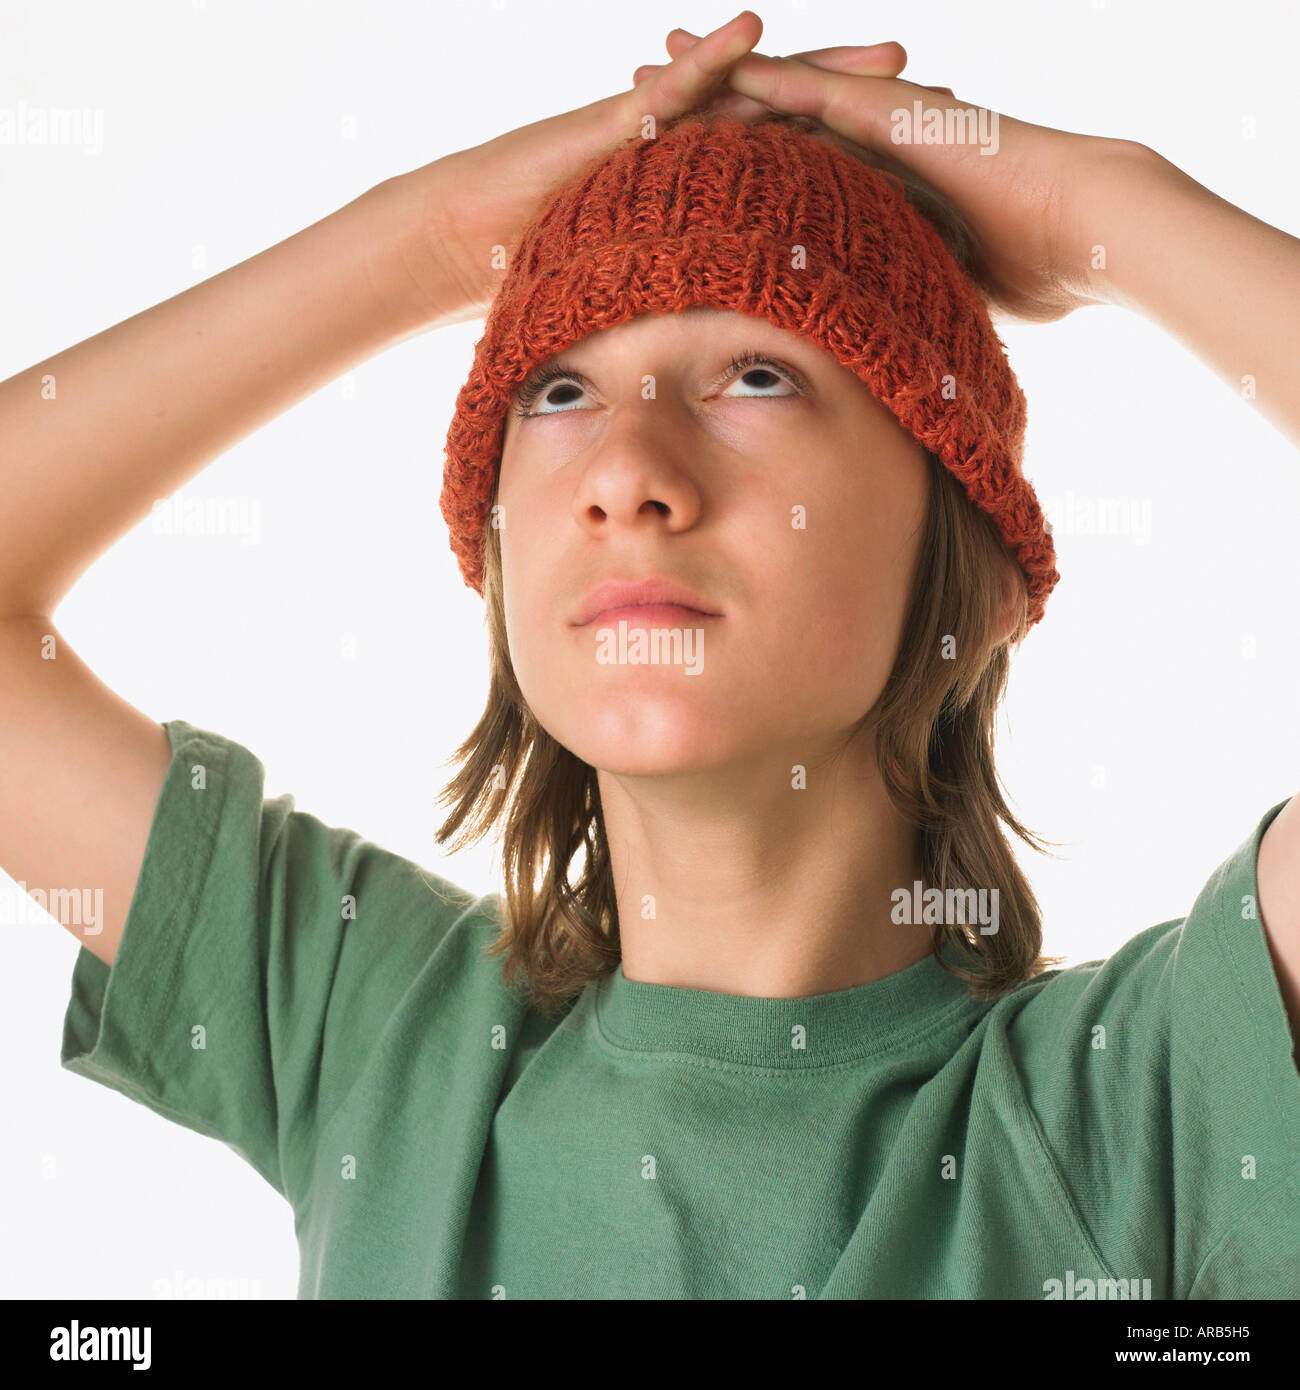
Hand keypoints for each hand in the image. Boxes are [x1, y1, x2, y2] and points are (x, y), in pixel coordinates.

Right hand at [387, 13, 912, 326]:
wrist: (475, 237)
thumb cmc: (555, 273)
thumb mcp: (649, 302)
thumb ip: (702, 319)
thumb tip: (747, 375)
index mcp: (709, 196)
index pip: (796, 171)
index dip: (858, 164)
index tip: (929, 165)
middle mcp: (693, 154)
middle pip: (793, 119)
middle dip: (864, 101)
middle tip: (936, 88)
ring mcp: (656, 131)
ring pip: (748, 91)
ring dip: (816, 66)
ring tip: (884, 54)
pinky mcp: (613, 122)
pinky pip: (672, 89)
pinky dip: (712, 60)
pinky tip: (756, 32)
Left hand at [657, 26, 1155, 322]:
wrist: (1078, 228)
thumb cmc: (1025, 269)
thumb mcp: (931, 289)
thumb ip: (893, 300)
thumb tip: (875, 353)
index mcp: (873, 178)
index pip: (787, 164)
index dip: (731, 157)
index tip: (678, 158)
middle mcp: (871, 138)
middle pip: (770, 117)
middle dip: (706, 102)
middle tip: (643, 88)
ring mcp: (882, 116)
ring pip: (780, 89)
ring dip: (714, 75)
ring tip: (655, 55)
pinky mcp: (894, 109)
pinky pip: (814, 89)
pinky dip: (760, 76)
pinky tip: (707, 62)